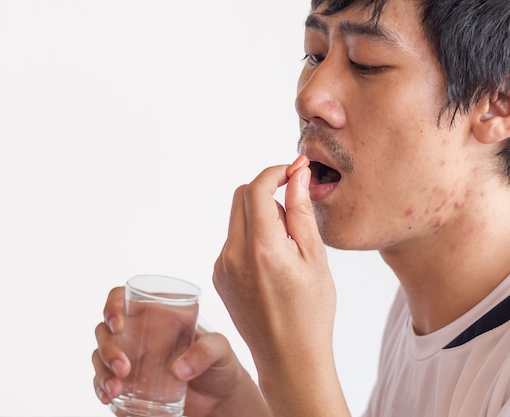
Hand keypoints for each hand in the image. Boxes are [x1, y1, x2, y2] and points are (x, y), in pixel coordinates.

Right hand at [92, 287, 269, 416]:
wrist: (221, 399)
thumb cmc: (221, 363)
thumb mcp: (221, 349)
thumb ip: (205, 352)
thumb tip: (178, 369)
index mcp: (157, 314)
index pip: (123, 297)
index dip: (112, 305)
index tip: (117, 325)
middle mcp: (139, 333)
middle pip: (106, 330)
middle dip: (107, 348)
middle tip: (123, 368)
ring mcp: (132, 358)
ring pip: (100, 356)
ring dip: (101, 371)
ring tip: (116, 390)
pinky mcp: (130, 383)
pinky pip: (104, 381)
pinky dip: (100, 388)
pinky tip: (108, 398)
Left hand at [213, 157, 347, 415]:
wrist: (289, 358)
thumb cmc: (311, 311)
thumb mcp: (315, 257)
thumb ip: (301, 210)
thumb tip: (297, 174)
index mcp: (261, 247)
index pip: (256, 188)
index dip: (276, 172)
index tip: (294, 171)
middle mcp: (233, 254)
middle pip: (241, 197)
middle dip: (266, 190)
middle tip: (293, 203)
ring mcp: (222, 267)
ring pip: (236, 219)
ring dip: (258, 215)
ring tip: (287, 243)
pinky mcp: (218, 277)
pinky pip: (232, 241)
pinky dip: (250, 236)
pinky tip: (271, 261)